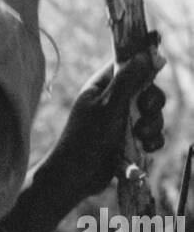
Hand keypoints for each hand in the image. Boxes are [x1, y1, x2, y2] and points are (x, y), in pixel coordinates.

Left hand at [42, 41, 165, 202]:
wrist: (75, 177)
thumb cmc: (85, 139)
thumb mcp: (107, 106)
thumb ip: (128, 80)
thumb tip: (145, 55)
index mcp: (103, 85)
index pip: (128, 62)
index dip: (144, 58)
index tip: (157, 61)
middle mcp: (114, 100)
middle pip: (147, 88)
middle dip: (152, 100)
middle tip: (146, 109)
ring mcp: (122, 120)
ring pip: (152, 113)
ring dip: (152, 123)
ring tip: (140, 135)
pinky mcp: (129, 140)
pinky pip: (151, 134)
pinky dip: (152, 140)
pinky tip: (146, 147)